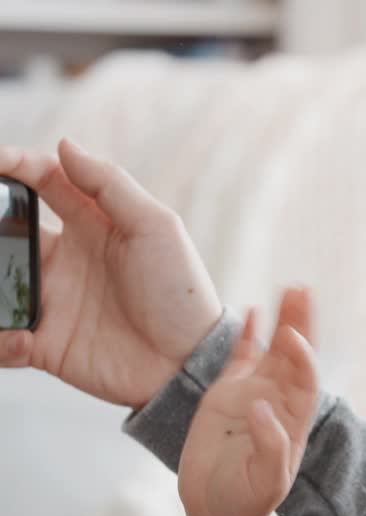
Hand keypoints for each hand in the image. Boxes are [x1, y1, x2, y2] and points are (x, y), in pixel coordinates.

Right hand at [0, 140, 220, 408]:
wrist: (188, 363)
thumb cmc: (181, 292)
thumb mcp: (156, 228)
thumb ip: (110, 185)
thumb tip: (65, 144)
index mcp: (92, 224)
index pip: (43, 181)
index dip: (13, 163)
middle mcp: (65, 258)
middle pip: (4, 230)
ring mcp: (52, 300)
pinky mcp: (44, 343)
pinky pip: (2, 339)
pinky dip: (1, 340)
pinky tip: (24, 340)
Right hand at [178, 288, 318, 515]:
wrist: (218, 514)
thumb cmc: (245, 504)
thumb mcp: (263, 483)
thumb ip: (268, 448)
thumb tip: (262, 409)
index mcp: (292, 422)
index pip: (304, 382)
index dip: (303, 359)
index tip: (295, 338)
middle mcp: (277, 402)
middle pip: (293, 356)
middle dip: (301, 324)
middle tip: (304, 290)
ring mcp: (252, 395)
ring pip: (271, 351)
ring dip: (282, 321)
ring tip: (291, 289)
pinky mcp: (226, 396)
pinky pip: (240, 359)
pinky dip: (247, 337)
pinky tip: (254, 310)